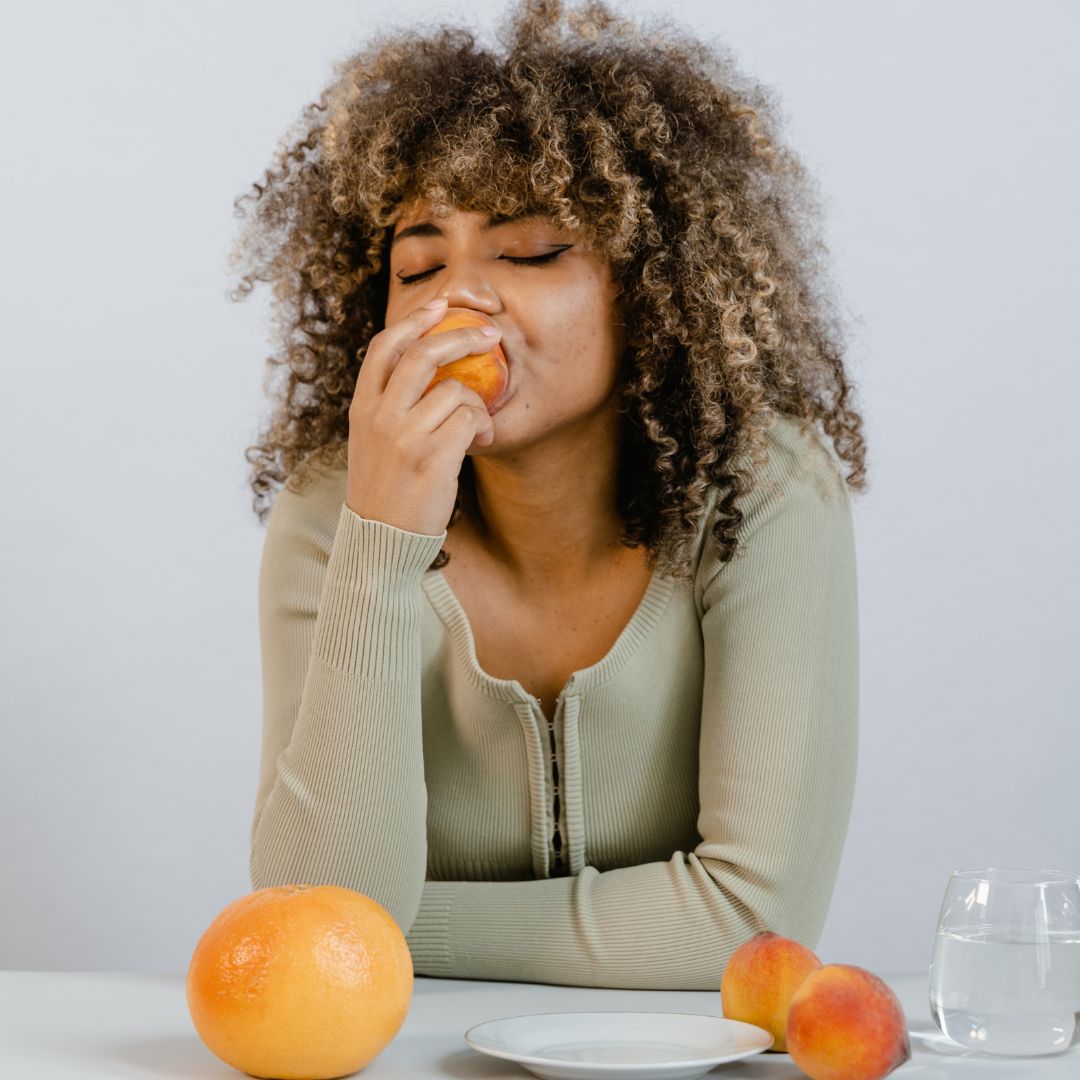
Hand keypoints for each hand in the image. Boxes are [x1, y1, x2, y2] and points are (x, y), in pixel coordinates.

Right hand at [345, 299, 500, 535]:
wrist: (379, 541)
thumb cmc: (384, 492)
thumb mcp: (372, 443)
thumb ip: (389, 407)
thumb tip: (427, 370)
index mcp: (361, 409)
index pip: (384, 347)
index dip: (414, 320)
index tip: (441, 306)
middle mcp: (379, 417)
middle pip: (422, 353)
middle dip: (461, 336)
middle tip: (490, 334)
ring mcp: (404, 437)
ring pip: (455, 389)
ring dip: (478, 402)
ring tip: (481, 425)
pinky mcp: (432, 458)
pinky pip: (469, 419)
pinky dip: (483, 425)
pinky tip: (482, 441)